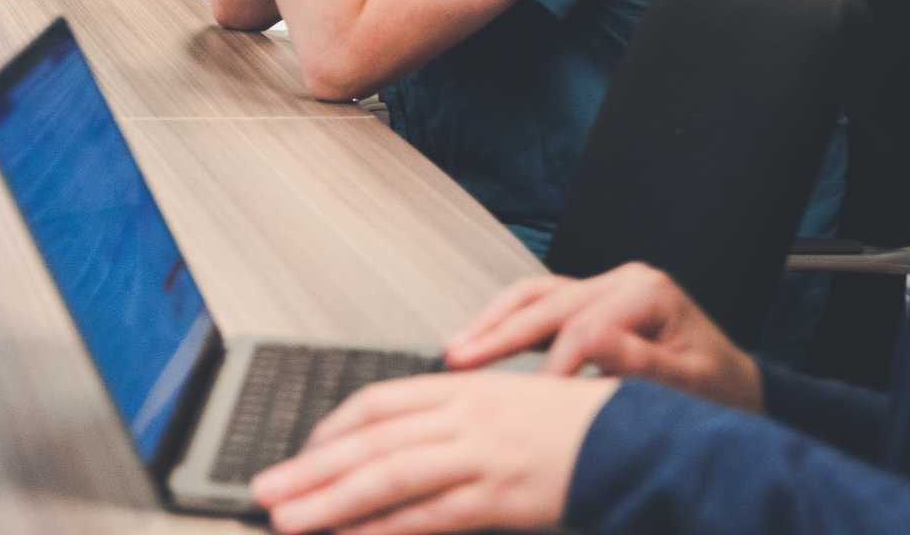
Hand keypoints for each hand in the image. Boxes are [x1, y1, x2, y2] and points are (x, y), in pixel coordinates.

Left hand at [253, 372, 617, 532]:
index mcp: (463, 389)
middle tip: (265, 490)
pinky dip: (386, 530)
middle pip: (369, 441)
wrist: (643, 439)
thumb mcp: (512, 406)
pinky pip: (431, 515)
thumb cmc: (582, 428)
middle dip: (311, 468)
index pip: (379, 403)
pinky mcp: (501, 495)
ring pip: (388, 477)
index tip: (302, 452)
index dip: (333, 429)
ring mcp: (479, 455)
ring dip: (331, 502)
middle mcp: (462, 416)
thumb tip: (413, 442)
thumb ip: (462, 421)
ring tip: (289, 519)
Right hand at [447, 262, 762, 412]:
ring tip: (456, 350)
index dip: (558, 365)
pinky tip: (476, 340)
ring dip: (491, 322)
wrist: (731, 387)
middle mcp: (622, 279)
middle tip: (461, 359)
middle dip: (501, 333)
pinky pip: (537, 302)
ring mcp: (602, 286)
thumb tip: (593, 347)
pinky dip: (504, 321)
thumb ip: (643, 364)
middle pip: (549, 301)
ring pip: (533, 294)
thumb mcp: (691, 385)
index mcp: (649, 293)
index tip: (535, 401)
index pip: (587, 326)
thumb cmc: (717, 392)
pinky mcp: (587, 300)